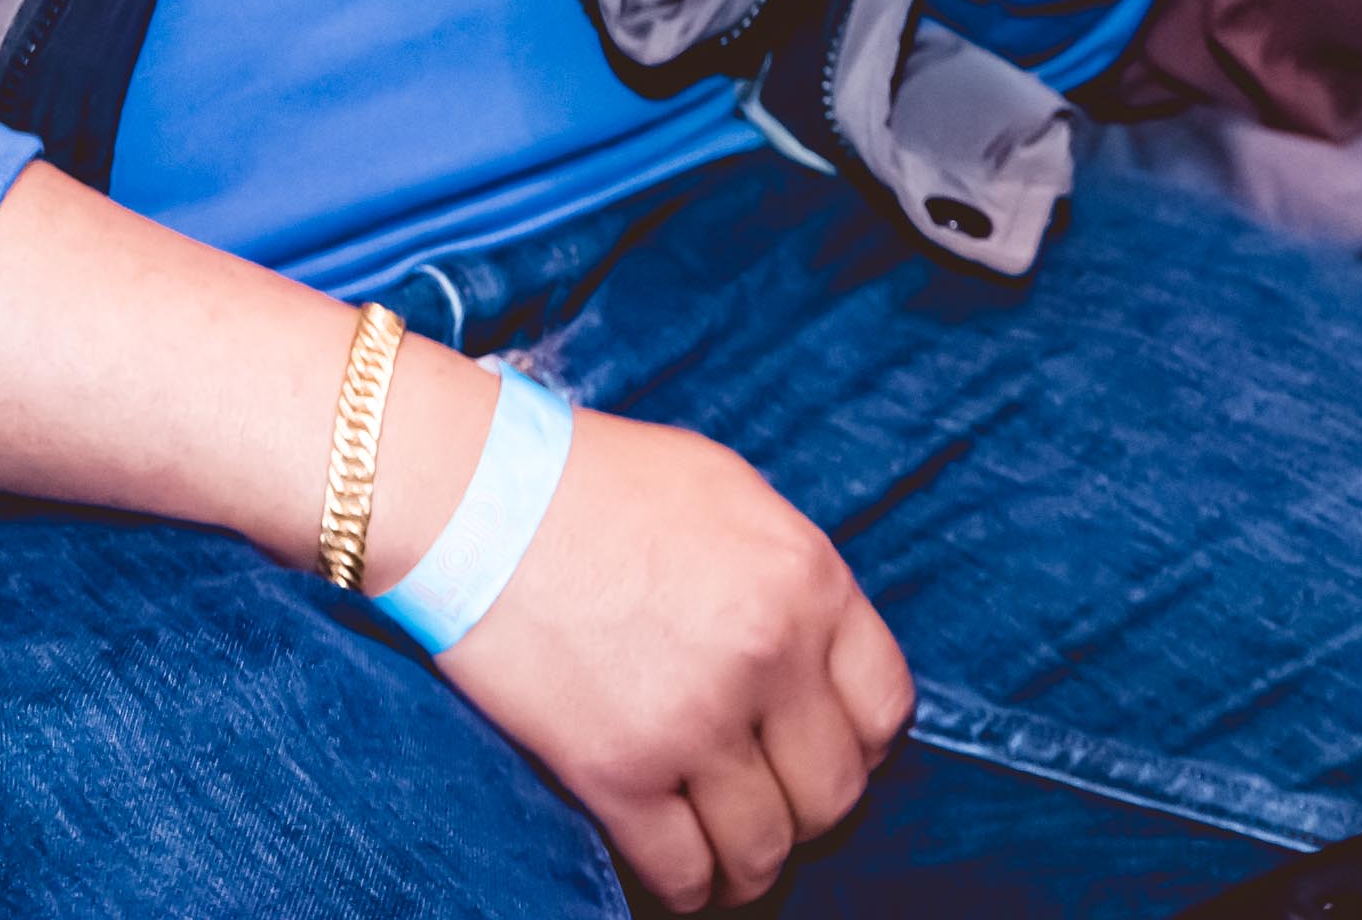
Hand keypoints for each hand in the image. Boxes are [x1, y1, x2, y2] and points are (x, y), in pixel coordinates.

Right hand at [428, 403, 910, 906]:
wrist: (476, 493)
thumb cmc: (598, 483)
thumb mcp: (731, 494)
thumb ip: (790, 577)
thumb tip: (819, 655)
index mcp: (807, 579)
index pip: (886, 707)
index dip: (858, 742)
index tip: (821, 749)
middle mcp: (768, 655)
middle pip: (834, 792)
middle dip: (805, 809)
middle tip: (766, 801)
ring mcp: (694, 719)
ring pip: (766, 848)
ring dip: (749, 862)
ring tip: (724, 852)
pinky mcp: (617, 771)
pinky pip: (682, 871)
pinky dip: (687, 889)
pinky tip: (679, 873)